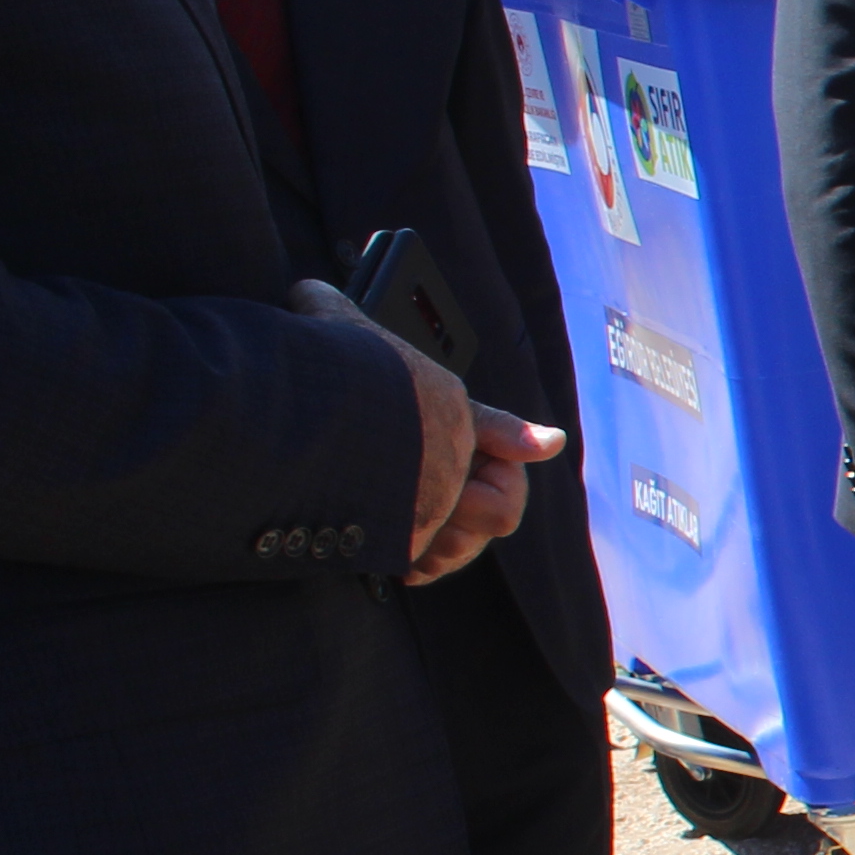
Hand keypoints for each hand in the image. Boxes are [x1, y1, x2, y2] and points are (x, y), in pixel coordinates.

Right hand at [292, 279, 561, 580]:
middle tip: (444, 504)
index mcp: (446, 408)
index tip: (546, 443)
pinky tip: (399, 559)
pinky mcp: (416, 540)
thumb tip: (307, 289)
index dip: (521, 440)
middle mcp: (457, 456)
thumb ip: (333, 314)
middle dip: (475, 506)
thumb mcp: (337, 330)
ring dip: (446, 540)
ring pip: (471, 538)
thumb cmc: (330, 369)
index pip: (499, 429)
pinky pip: (432, 565)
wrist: (325, 415)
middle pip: (498, 501)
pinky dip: (415, 564)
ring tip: (414, 526)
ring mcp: (444, 500)